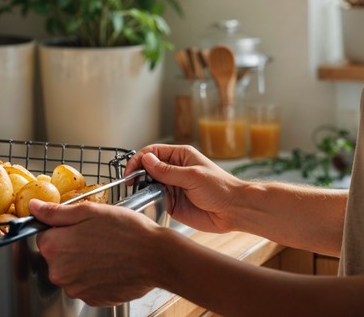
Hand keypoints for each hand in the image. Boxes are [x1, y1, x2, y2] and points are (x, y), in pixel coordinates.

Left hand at [29, 200, 166, 305]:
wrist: (155, 257)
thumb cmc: (126, 231)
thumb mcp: (89, 211)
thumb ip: (56, 212)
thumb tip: (34, 208)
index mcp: (55, 247)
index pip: (45, 236)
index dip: (63, 229)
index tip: (80, 227)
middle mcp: (60, 272)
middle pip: (57, 256)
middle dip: (72, 246)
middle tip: (96, 236)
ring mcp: (75, 289)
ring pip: (71, 271)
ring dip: (83, 262)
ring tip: (106, 251)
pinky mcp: (91, 299)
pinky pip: (85, 284)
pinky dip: (94, 276)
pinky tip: (110, 265)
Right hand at [125, 144, 244, 233]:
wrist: (234, 210)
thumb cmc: (220, 188)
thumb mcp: (192, 176)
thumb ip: (167, 170)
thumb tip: (146, 160)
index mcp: (180, 157)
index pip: (153, 153)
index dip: (139, 160)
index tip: (129, 171)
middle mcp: (175, 171)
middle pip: (148, 169)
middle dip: (138, 175)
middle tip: (131, 184)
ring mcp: (173, 188)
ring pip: (150, 185)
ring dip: (143, 189)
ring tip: (139, 195)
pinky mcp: (173, 204)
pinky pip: (156, 201)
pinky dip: (149, 202)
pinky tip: (147, 204)